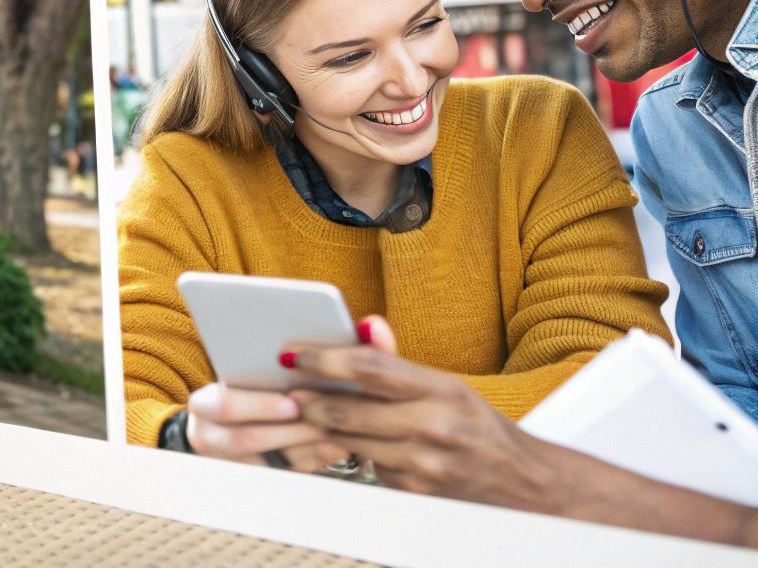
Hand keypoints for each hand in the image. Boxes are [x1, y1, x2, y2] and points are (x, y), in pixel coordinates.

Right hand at [185, 382, 346, 472]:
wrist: (217, 427)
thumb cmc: (235, 396)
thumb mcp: (236, 382)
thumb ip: (260, 379)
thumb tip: (300, 371)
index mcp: (203, 406)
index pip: (227, 406)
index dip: (261, 406)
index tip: (293, 403)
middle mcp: (208, 438)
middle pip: (250, 438)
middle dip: (291, 430)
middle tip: (324, 421)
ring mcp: (227, 463)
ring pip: (270, 463)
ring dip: (308, 450)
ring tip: (336, 438)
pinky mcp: (248, 479)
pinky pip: (283, 476)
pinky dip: (311, 463)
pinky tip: (332, 451)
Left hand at [287, 316, 554, 503]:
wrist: (525, 484)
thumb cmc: (478, 426)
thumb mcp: (449, 386)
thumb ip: (399, 363)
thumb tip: (365, 324)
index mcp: (443, 390)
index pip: (370, 368)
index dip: (324, 360)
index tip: (294, 354)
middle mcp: (434, 426)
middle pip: (350, 411)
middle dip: (311, 401)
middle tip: (290, 391)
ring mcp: (424, 464)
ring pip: (351, 443)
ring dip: (326, 429)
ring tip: (310, 413)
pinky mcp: (415, 493)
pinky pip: (369, 469)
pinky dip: (357, 455)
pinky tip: (355, 444)